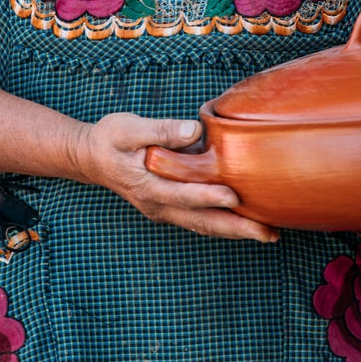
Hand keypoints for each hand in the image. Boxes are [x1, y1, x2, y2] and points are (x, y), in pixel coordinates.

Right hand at [76, 112, 278, 242]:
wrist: (91, 158)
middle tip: (269, 234)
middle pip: (202, 221)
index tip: (233, 196)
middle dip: (236, 229)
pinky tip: (248, 223)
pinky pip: (201, 219)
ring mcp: (165, 210)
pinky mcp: (171, 206)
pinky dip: (224, 223)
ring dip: (236, 231)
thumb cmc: (110, 139)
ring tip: (269, 234)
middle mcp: (159, 205)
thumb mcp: (128, 127)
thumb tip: (194, 129)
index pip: (182, 194)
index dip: (208, 196)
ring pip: (204, 225)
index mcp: (148, 186)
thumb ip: (161, 130)